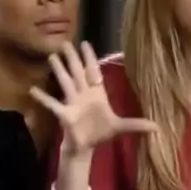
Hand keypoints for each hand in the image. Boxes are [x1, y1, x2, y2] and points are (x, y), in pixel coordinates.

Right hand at [29, 41, 156, 154]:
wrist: (86, 147)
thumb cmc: (101, 133)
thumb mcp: (120, 127)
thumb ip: (136, 125)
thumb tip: (157, 127)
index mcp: (97, 94)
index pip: (94, 72)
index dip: (90, 58)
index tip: (86, 43)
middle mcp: (83, 94)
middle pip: (77, 73)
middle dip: (72, 58)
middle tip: (65, 42)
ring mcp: (73, 103)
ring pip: (65, 83)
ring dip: (59, 71)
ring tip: (51, 57)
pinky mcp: (65, 114)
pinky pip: (53, 104)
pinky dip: (44, 98)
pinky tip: (33, 90)